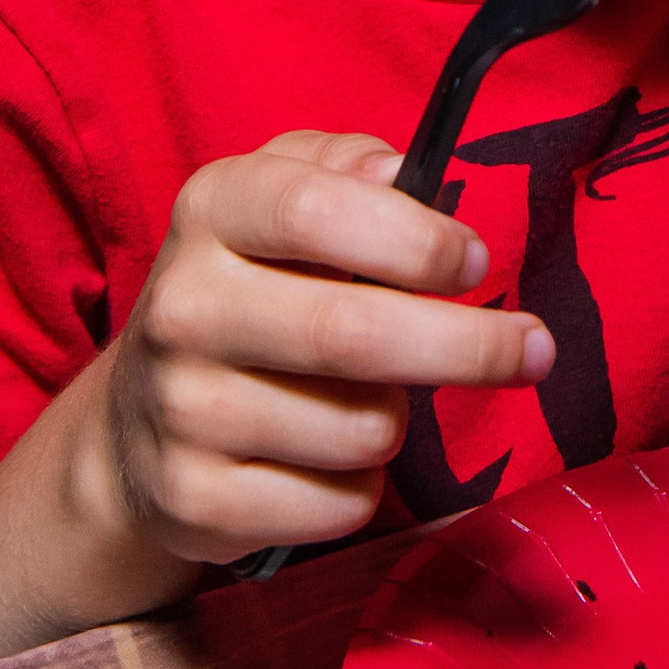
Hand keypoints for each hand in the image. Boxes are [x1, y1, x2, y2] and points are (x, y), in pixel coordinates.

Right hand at [105, 129, 553, 564]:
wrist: (135, 423)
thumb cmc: (249, 290)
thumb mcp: (279, 194)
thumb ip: (344, 163)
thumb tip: (406, 173)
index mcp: (212, 212)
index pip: (315, 209)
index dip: (415, 239)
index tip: (476, 263)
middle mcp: (184, 308)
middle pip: (352, 334)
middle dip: (469, 347)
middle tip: (533, 350)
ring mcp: (182, 411)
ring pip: (363, 430)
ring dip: (398, 419)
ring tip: (369, 398)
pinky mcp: (197, 502)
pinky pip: (340, 505)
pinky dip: (362, 489)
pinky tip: (328, 461)